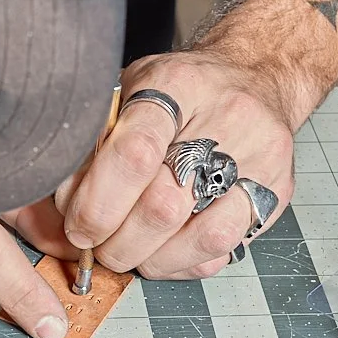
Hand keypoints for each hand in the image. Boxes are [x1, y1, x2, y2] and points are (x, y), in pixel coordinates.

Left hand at [58, 49, 305, 278]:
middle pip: (164, 204)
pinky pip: (225, 248)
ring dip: (150, 259)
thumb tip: (62, 201)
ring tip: (128, 252)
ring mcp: (259, 158)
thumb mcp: (131, 89)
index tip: (77, 226)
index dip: (97, 202)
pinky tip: (161, 253)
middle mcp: (228, 118)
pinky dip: (183, 263)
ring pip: (201, 236)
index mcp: (179, 84)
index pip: (135, 152)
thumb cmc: (182, 89)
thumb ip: (97, 138)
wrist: (255, 74)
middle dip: (117, 241)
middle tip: (96, 246)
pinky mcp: (276, 191)